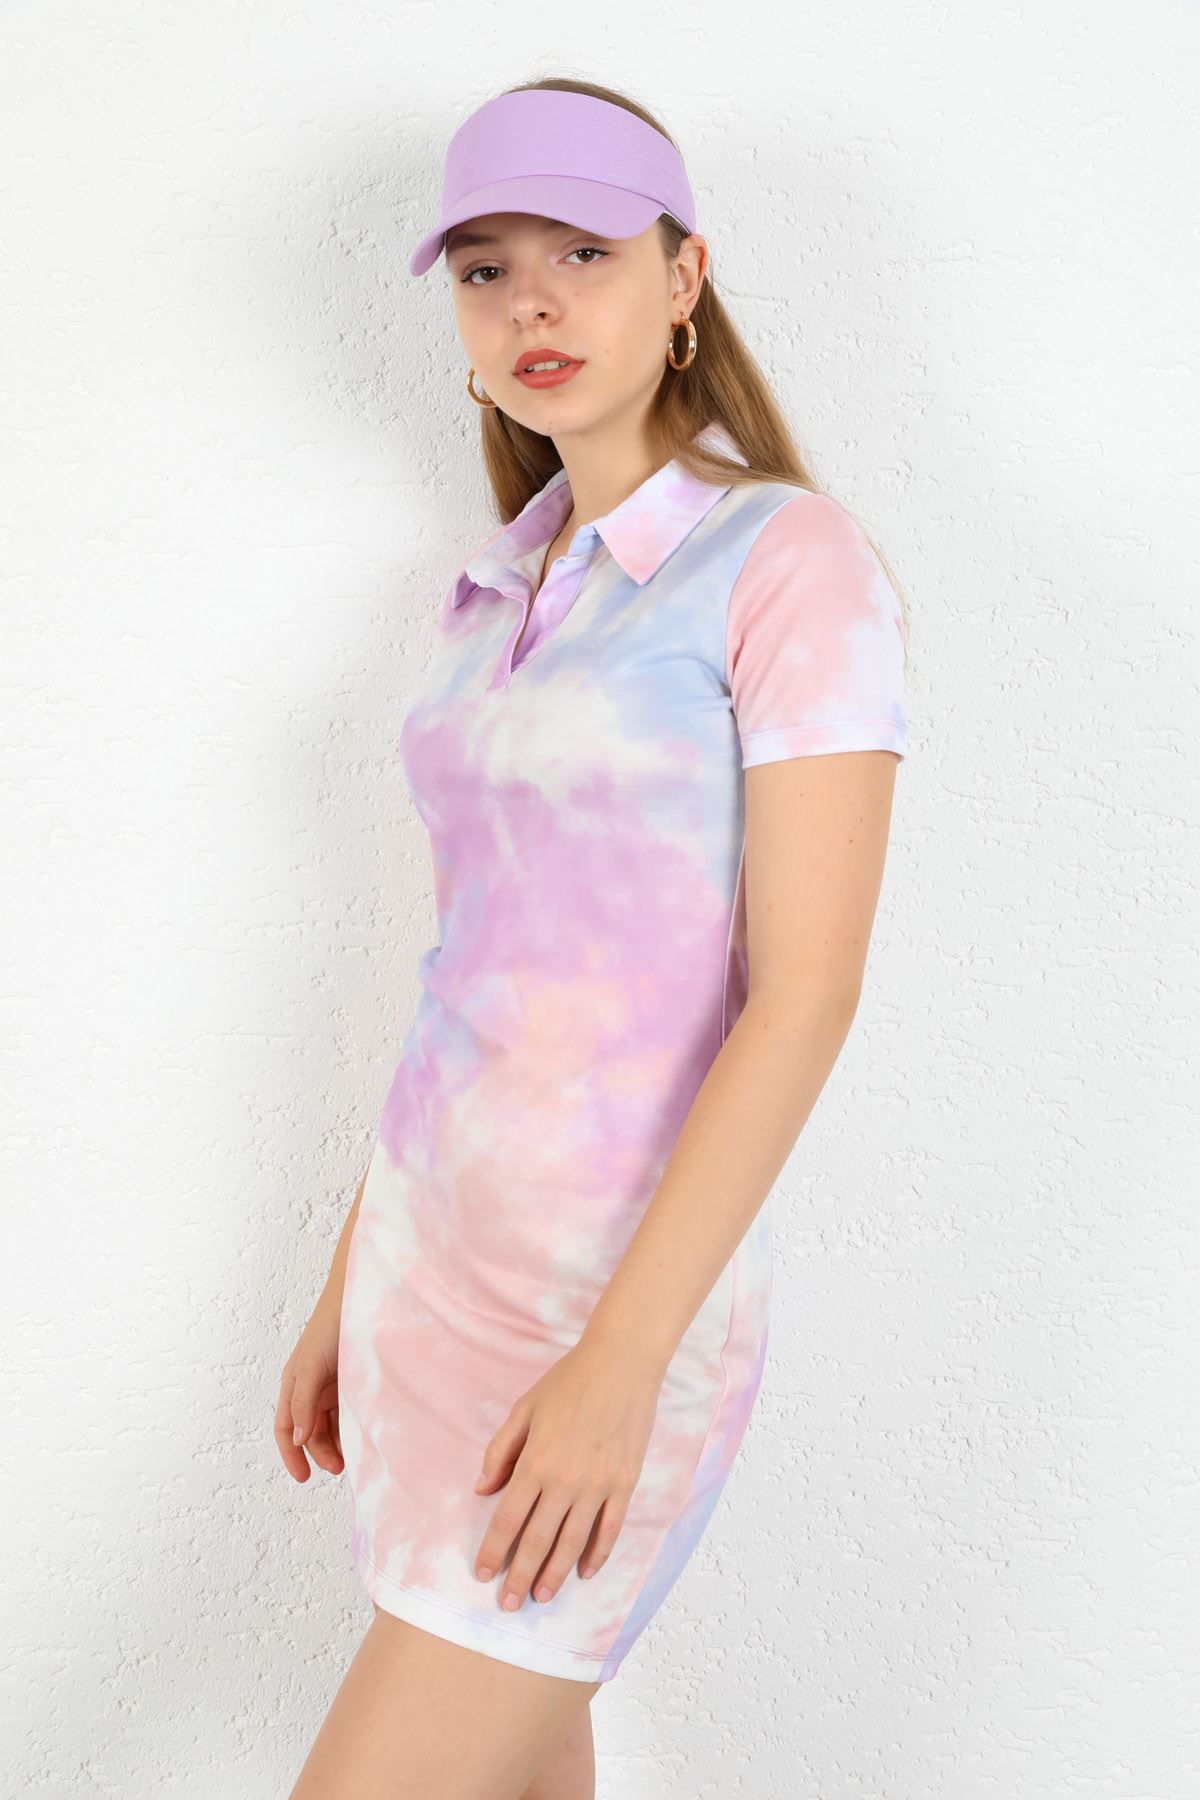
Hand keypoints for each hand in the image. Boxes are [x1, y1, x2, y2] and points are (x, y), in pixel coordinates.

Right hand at [275, 1286, 344, 1481]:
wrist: (362, 1293)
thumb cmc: (332, 1323)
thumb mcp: (312, 1365)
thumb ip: (303, 1402)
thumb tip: (296, 1438)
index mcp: (293, 1382)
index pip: (284, 1427)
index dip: (291, 1454)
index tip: (304, 1478)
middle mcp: (309, 1385)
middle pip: (309, 1430)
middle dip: (321, 1451)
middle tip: (340, 1467)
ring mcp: (331, 1382)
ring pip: (329, 1423)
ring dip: (337, 1442)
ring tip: (353, 1455)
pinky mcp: (351, 1378)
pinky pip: (347, 1410)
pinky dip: (350, 1425)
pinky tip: (361, 1434)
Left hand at [472, 1335, 663, 1610]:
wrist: (621, 1364)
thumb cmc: (568, 1382)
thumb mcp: (524, 1409)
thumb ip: (500, 1451)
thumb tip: (482, 1490)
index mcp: (535, 1462)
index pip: (508, 1519)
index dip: (494, 1550)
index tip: (483, 1574)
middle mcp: (565, 1481)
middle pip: (538, 1540)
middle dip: (519, 1576)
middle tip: (509, 1605)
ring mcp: (598, 1486)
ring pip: (572, 1543)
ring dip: (555, 1574)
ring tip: (541, 1596)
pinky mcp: (624, 1484)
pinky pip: (609, 1529)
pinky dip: (597, 1555)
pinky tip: (585, 1573)